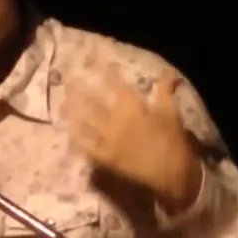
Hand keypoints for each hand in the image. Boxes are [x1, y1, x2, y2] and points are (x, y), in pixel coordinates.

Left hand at [62, 64, 202, 212]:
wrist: (171, 179)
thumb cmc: (174, 145)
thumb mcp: (172, 115)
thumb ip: (166, 92)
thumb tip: (169, 72)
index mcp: (133, 109)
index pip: (115, 83)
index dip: (104, 69)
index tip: (94, 57)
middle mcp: (115, 122)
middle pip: (94, 100)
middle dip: (81, 88)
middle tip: (69, 77)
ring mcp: (107, 141)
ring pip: (85, 121)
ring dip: (74, 109)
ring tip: (63, 99)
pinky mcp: (104, 159)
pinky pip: (86, 147)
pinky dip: (77, 138)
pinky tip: (68, 131)